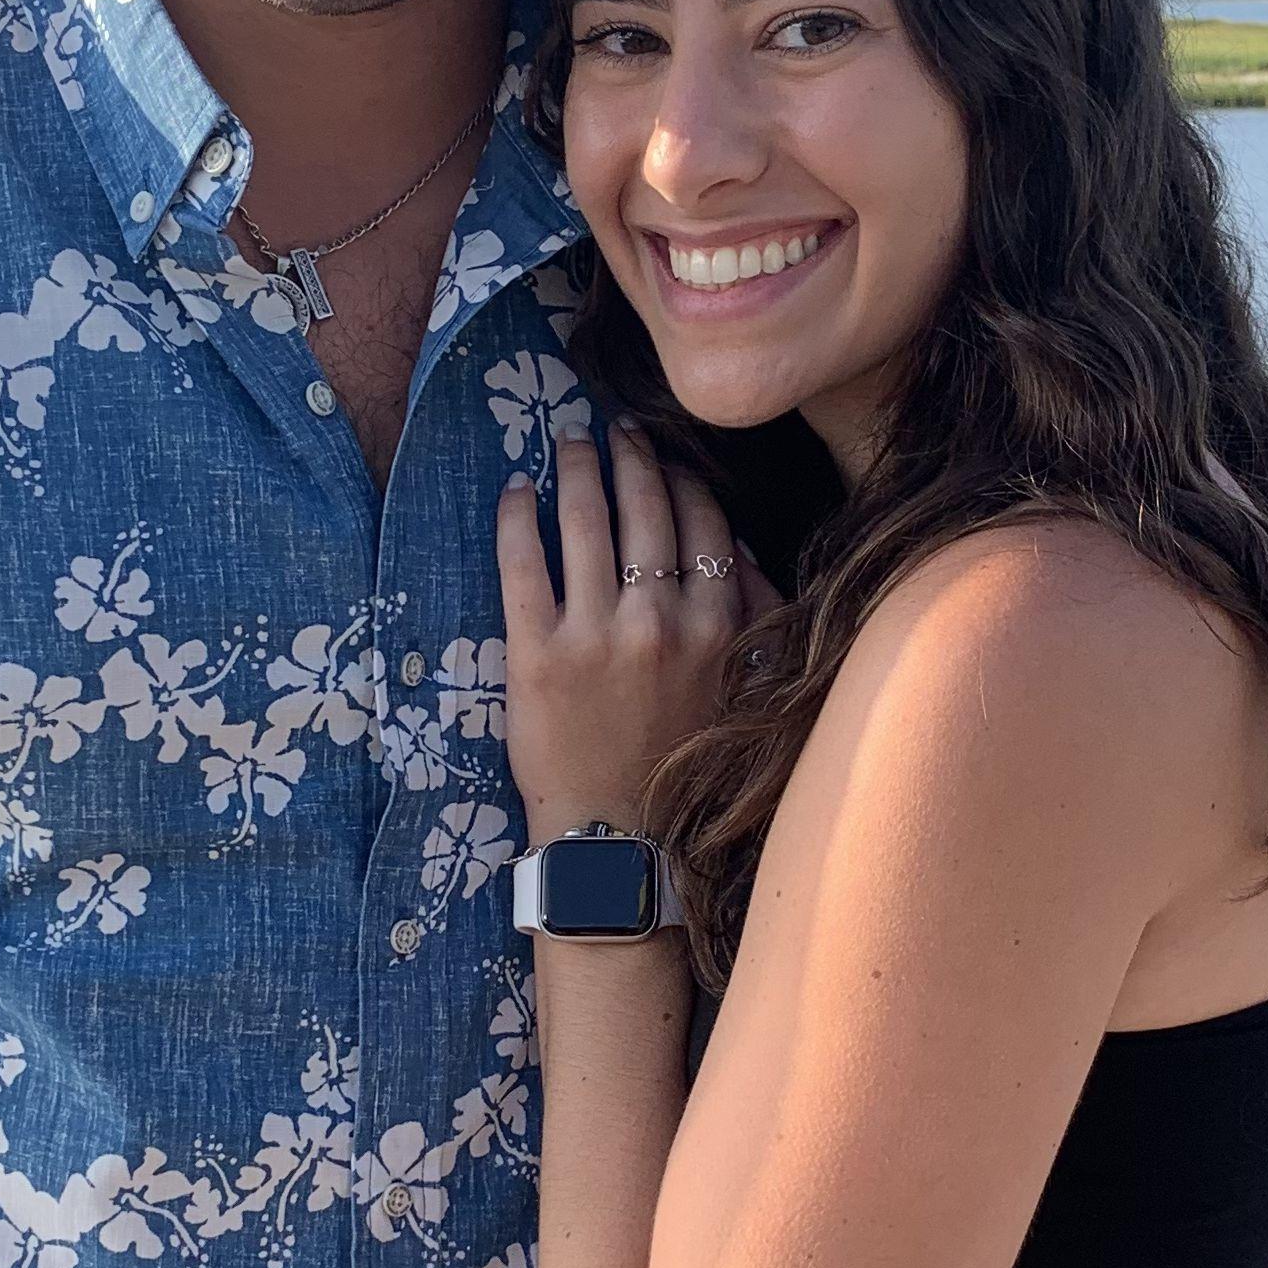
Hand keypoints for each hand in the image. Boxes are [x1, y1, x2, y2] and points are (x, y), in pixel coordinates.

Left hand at [495, 423, 766, 841]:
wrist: (621, 838)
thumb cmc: (682, 766)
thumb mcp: (742, 689)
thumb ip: (751, 618)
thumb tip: (740, 550)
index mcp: (716, 626)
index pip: (702, 522)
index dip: (681, 476)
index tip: (666, 453)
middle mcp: (659, 620)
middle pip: (645, 508)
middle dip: (630, 456)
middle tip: (615, 428)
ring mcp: (595, 634)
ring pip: (585, 521)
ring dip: (577, 468)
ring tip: (569, 442)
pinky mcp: (536, 654)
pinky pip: (523, 563)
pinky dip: (517, 517)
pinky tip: (516, 490)